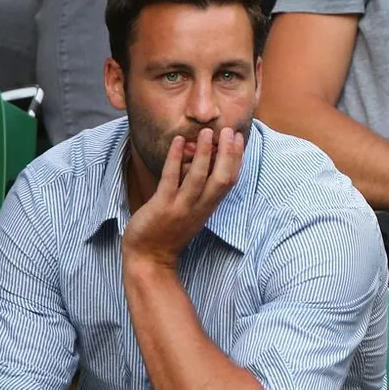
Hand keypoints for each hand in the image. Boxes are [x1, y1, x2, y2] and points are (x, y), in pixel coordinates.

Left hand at [123, 128, 243, 268]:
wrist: (150, 259)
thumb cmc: (168, 233)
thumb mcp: (191, 212)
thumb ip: (199, 192)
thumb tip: (203, 166)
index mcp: (208, 207)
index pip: (230, 181)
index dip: (237, 159)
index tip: (239, 138)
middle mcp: (200, 207)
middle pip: (222, 179)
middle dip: (228, 153)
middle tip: (230, 130)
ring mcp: (182, 207)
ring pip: (199, 178)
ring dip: (204, 153)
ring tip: (206, 132)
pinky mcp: (163, 207)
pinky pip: (171, 179)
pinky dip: (176, 159)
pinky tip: (179, 141)